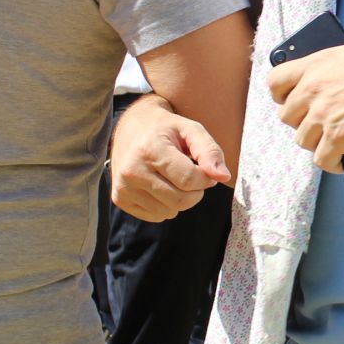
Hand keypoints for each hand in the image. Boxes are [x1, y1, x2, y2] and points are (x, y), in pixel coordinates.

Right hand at [110, 95, 230, 221]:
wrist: (130, 127)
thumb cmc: (166, 129)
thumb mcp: (191, 130)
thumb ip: (210, 151)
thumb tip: (223, 176)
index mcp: (150, 149)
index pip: (189, 180)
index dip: (206, 178)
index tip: (206, 169)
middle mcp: (133, 170)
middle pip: (180, 200)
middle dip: (196, 192)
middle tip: (193, 176)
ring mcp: (123, 187)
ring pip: (169, 212)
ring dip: (180, 200)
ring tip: (174, 178)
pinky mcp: (120, 199)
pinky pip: (156, 216)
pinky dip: (165, 206)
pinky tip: (160, 186)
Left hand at [269, 33, 343, 173]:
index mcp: (317, 64)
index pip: (276, 81)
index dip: (282, 95)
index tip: (293, 101)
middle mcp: (314, 89)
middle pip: (287, 116)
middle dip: (303, 122)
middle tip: (321, 125)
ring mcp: (324, 115)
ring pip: (303, 140)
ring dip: (318, 144)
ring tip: (335, 144)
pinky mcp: (338, 139)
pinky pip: (322, 160)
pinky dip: (333, 164)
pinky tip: (343, 162)